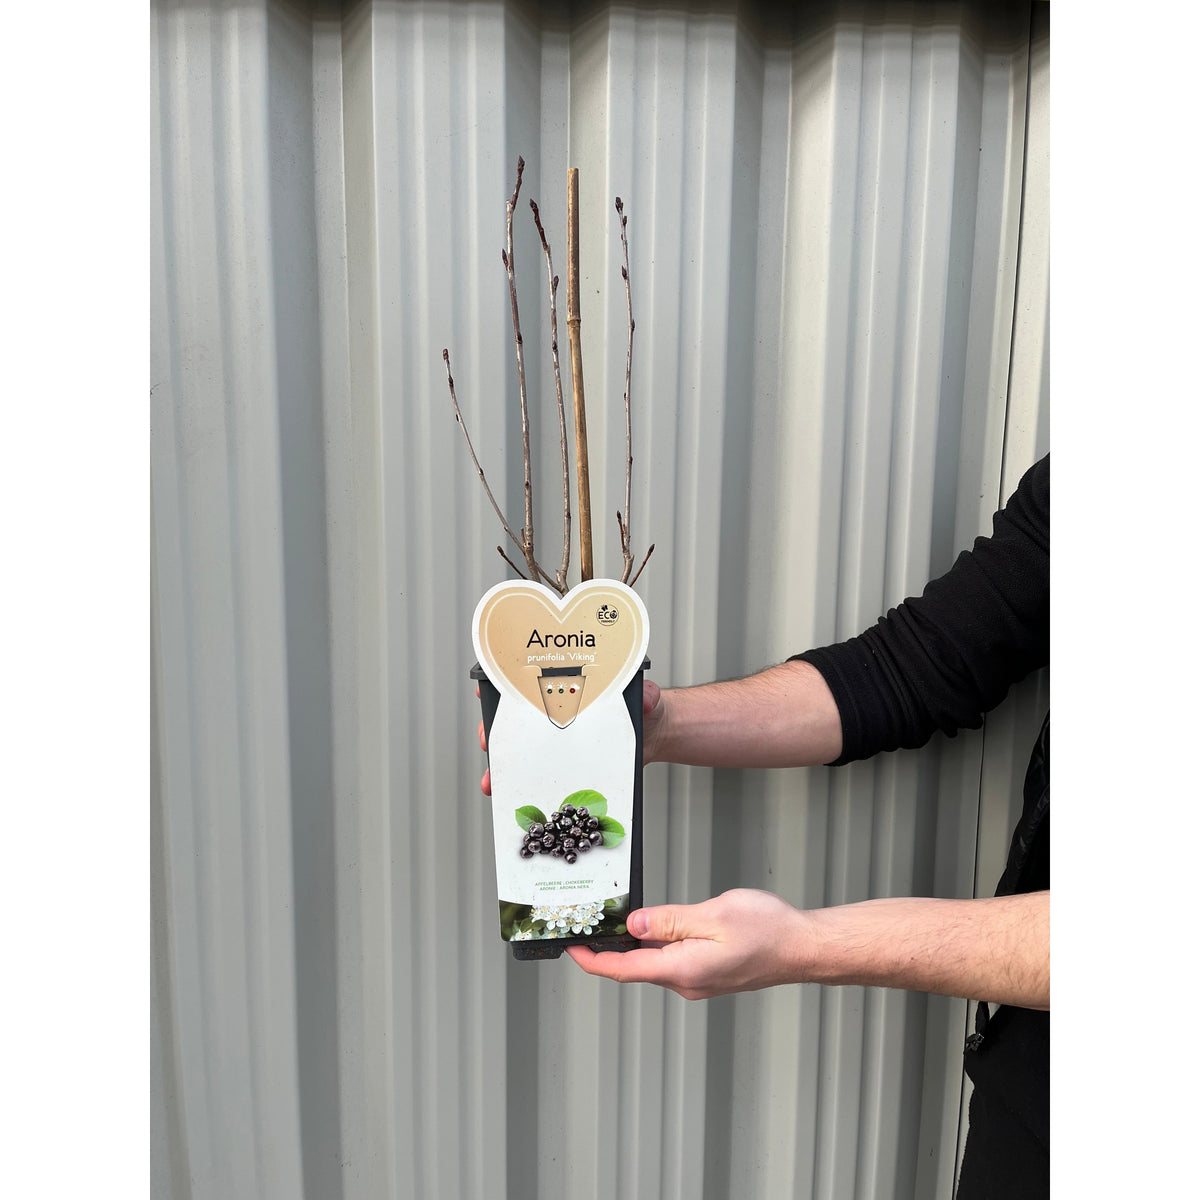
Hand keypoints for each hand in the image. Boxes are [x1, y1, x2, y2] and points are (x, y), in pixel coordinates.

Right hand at [478, 679, 665, 795]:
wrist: (658, 736)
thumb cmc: (647, 707)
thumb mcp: (647, 697)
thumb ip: (648, 695)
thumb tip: (646, 698)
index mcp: (571, 691)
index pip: (529, 684)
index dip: (503, 686)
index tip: (486, 692)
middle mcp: (558, 714)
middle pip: (516, 720)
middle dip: (495, 731)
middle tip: (489, 743)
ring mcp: (560, 741)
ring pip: (522, 751)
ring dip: (503, 766)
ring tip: (493, 783)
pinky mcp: (567, 765)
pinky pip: (541, 775)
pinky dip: (526, 788)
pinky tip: (519, 800)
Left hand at [565, 889, 811, 999]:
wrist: (804, 948)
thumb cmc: (768, 930)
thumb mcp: (713, 914)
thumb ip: (670, 920)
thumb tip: (635, 923)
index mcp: (682, 970)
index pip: (623, 970)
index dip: (592, 960)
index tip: (571, 947)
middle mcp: (686, 982)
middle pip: (635, 967)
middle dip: (609, 947)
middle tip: (589, 922)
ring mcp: (698, 980)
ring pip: (655, 961)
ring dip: (634, 943)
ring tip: (617, 918)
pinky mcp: (709, 973)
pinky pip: (673, 960)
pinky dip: (657, 943)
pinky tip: (657, 923)